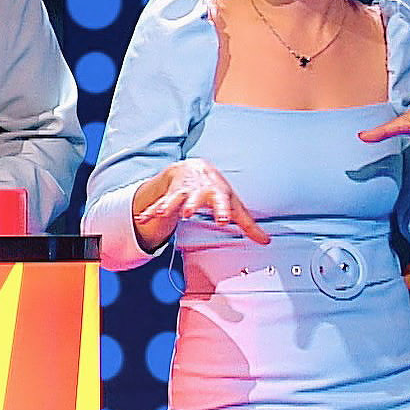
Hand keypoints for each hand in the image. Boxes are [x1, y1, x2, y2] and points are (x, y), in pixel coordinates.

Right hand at [132, 158, 268, 244]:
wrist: (194, 168)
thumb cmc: (216, 189)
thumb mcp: (234, 203)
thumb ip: (248, 224)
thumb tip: (266, 241)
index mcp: (216, 193)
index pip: (221, 202)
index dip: (222, 210)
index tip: (222, 219)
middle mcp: (197, 191)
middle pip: (194, 198)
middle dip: (190, 204)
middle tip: (188, 212)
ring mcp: (181, 193)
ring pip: (173, 199)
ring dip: (167, 205)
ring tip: (161, 212)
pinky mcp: (168, 197)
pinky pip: (157, 205)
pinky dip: (150, 212)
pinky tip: (143, 218)